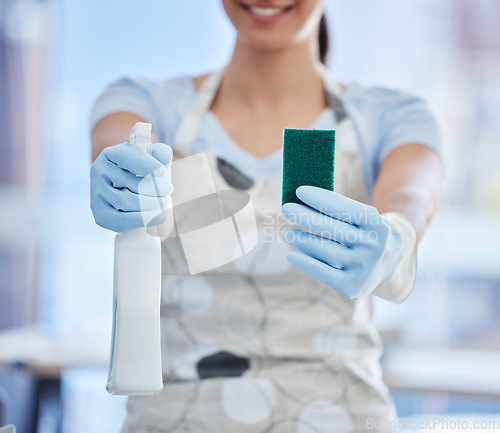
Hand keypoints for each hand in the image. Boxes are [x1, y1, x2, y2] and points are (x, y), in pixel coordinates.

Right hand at [90, 141, 172, 231]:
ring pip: (126, 201)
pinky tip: (159, 217)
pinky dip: (143, 219)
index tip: (163, 171)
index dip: (147, 165)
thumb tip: (164, 158)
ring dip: (150, 204)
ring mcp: (98, 194)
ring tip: (165, 202)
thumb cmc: (144, 173)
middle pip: (128, 182)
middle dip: (154, 187)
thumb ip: (161, 154)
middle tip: (168, 189)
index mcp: (111, 154)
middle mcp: (99, 172)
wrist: (132, 195)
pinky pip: (121, 220)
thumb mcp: (153, 159)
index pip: (126, 157)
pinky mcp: (101, 214)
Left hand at [281, 186, 403, 298]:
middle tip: (286, 208)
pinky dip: (306, 264)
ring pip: (328, 252)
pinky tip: (292, 256)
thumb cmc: (362, 234)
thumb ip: (337, 212)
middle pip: (335, 230)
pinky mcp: (352, 286)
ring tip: (287, 233)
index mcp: (378, 226)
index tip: (299, 191)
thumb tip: (300, 202)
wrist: (385, 265)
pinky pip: (325, 275)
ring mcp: (364, 269)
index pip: (348, 209)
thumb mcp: (360, 220)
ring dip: (303, 241)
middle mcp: (374, 248)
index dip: (322, 199)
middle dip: (308, 217)